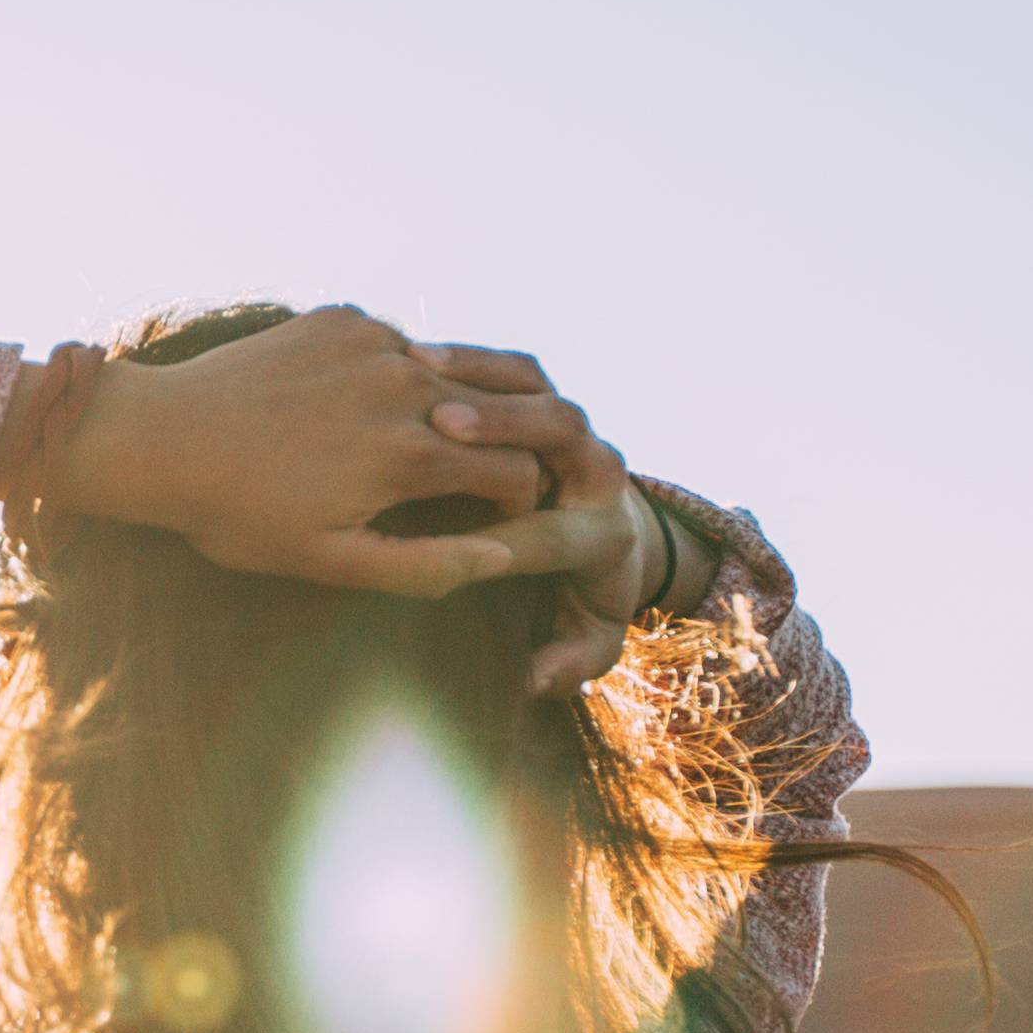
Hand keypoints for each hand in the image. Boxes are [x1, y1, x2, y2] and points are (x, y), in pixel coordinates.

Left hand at [47, 307, 547, 595]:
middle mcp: (406, 386)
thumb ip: (429, 565)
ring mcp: (375, 342)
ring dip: (443, 413)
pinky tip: (348, 407)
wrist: (160, 437)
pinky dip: (394, 376)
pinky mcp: (345, 318)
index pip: (519, 473)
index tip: (483, 516)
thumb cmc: (241, 514)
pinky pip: (399, 348)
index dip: (510, 503)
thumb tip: (508, 557)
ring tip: (390, 445)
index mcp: (413, 455)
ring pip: (451, 380)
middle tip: (447, 482)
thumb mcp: (333, 561)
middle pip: (496, 420)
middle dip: (490, 452)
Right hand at [419, 343, 705, 693]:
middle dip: (506, 424)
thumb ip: (568, 661)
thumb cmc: (586, 602)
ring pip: (537, 385)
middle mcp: (601, 470)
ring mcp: (577, 429)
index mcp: (606, 536)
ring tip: (422, 369)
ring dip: (481, 376)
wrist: (616, 547)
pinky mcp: (550, 401)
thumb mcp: (588, 642)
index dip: (508, 532)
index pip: (556, 532)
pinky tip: (417, 354)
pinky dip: (472, 359)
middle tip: (444, 422)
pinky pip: (515, 369)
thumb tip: (535, 678)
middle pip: (563, 430)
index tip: (456, 540)